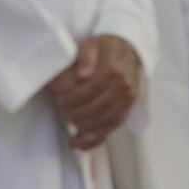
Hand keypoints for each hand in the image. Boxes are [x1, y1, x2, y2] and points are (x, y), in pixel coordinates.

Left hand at [47, 35, 141, 149]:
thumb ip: (86, 57)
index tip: (59, 99)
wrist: (129, 49)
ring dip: (84, 128)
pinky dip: (95, 139)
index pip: (90, 90)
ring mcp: (128, 98)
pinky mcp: (127, 108)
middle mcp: (124, 86)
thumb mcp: (93, 44)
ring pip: (105, 121)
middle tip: (62, 112)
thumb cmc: (105, 48)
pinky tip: (79, 144)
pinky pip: (112, 127)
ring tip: (70, 128)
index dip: (72, 98)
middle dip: (75, 114)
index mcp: (114, 70)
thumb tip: (82, 76)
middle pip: (97, 108)